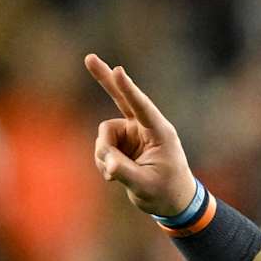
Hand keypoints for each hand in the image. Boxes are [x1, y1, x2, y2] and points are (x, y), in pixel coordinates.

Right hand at [84, 53, 196, 217]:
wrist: (171, 202)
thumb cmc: (166, 192)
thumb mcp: (145, 186)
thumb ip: (125, 173)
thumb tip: (108, 164)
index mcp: (160, 133)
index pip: (142, 107)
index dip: (129, 89)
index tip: (119, 71)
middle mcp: (144, 128)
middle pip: (121, 99)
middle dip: (105, 79)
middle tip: (89, 57)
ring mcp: (132, 134)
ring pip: (104, 136)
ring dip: (104, 154)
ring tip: (114, 174)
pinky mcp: (122, 143)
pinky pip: (103, 147)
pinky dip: (103, 161)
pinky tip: (113, 175)